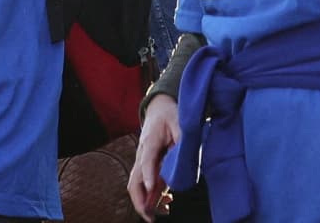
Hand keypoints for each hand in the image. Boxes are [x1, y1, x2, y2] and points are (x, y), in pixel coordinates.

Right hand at [129, 94, 180, 219]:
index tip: (151, 189)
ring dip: (145, 202)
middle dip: (140, 200)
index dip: (148, 176)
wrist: (159, 107)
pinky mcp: (147, 165)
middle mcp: (142, 154)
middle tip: (150, 215)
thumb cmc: (170, 114)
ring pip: (136, 186)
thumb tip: (185, 161)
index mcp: (150, 142)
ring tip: (159, 213)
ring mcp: (142, 161)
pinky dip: (151, 197)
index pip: (146, 161)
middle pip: (134, 180)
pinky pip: (144, 184)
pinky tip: (165, 202)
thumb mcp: (180, 121)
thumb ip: (182, 139)